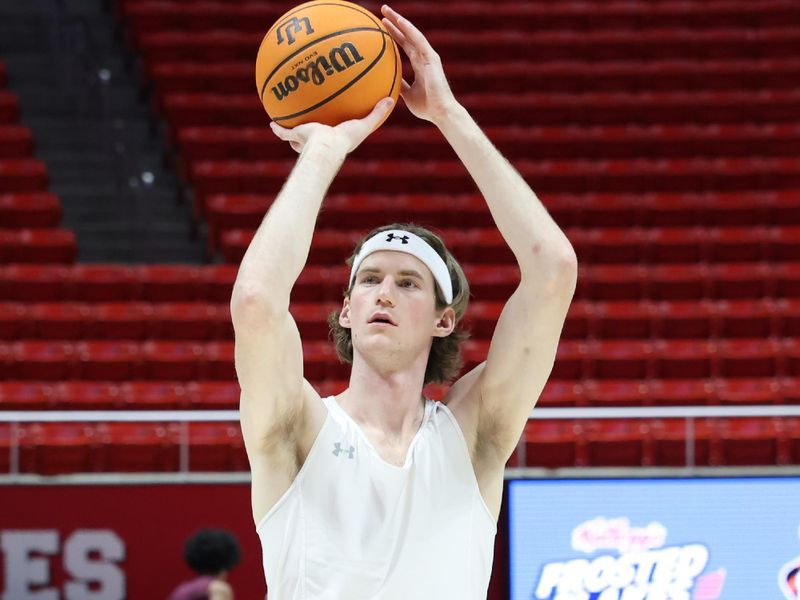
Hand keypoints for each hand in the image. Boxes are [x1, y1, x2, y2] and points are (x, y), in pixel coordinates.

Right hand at [269, 97, 394, 153]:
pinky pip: (283, 131)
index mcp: (333, 140)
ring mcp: (305, 141)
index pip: (333, 135)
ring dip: (292, 131)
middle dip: (311, 131)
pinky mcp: (295, 136)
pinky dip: (277, 128)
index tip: (335, 127)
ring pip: (297, 137)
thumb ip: (376, 113)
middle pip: (314, 137)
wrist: (326, 148)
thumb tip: (392, 99)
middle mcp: (318, 142)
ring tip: (288, 122)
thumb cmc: (345, 140)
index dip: (334, 130)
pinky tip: (271, 122)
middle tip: (310, 123)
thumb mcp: (363, 125)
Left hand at [380, 4, 459, 124]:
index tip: (381, 25)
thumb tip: (387, 80)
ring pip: (412, 33)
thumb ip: (400, 84)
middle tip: (382, 11)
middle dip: (394, 23)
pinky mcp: (432, 58)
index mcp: (419, 64)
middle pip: (407, 35)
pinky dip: (409, 30)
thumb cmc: (427, 107)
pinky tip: (399, 21)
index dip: (394, 34)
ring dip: (399, 21)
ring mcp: (428, 56)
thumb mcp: (407, 95)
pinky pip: (419, 41)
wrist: (441, 113)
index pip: (404, 45)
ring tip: (386, 10)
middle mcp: (424, 57)